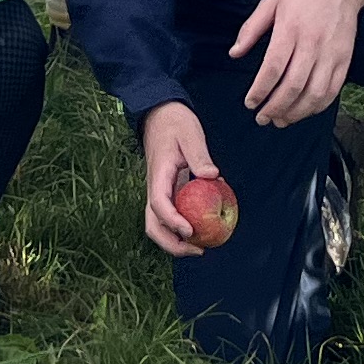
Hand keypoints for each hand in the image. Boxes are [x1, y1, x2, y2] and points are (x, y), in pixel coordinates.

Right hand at [138, 102, 226, 256]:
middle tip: (198, 250)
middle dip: (171, 243)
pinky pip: (171, 216)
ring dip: (175, 240)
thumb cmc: (175, 122)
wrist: (160, 113)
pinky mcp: (167, 192)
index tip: (190, 231)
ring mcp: (159, 191)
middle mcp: (155, 187)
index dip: (172, 221)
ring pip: (158, 225)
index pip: (158, 203)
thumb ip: (199, 156)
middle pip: (153, 224)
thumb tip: (211, 176)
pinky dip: (183, 228)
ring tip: (200, 247)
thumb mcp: (190, 134)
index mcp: (159, 174)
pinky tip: (204, 227)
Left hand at [227, 0, 363, 126]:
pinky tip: (304, 111)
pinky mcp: (345, 59)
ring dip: (296, 112)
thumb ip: (251, 28)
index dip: (260, 90)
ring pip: (314, 93)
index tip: (250, 102)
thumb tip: (235, 53)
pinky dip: (318, 106)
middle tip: (262, 118)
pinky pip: (332, 90)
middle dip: (275, 108)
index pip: (273, 68)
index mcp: (291, 28)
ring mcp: (332, 53)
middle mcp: (313, 43)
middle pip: (293, 85)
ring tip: (281, 120)